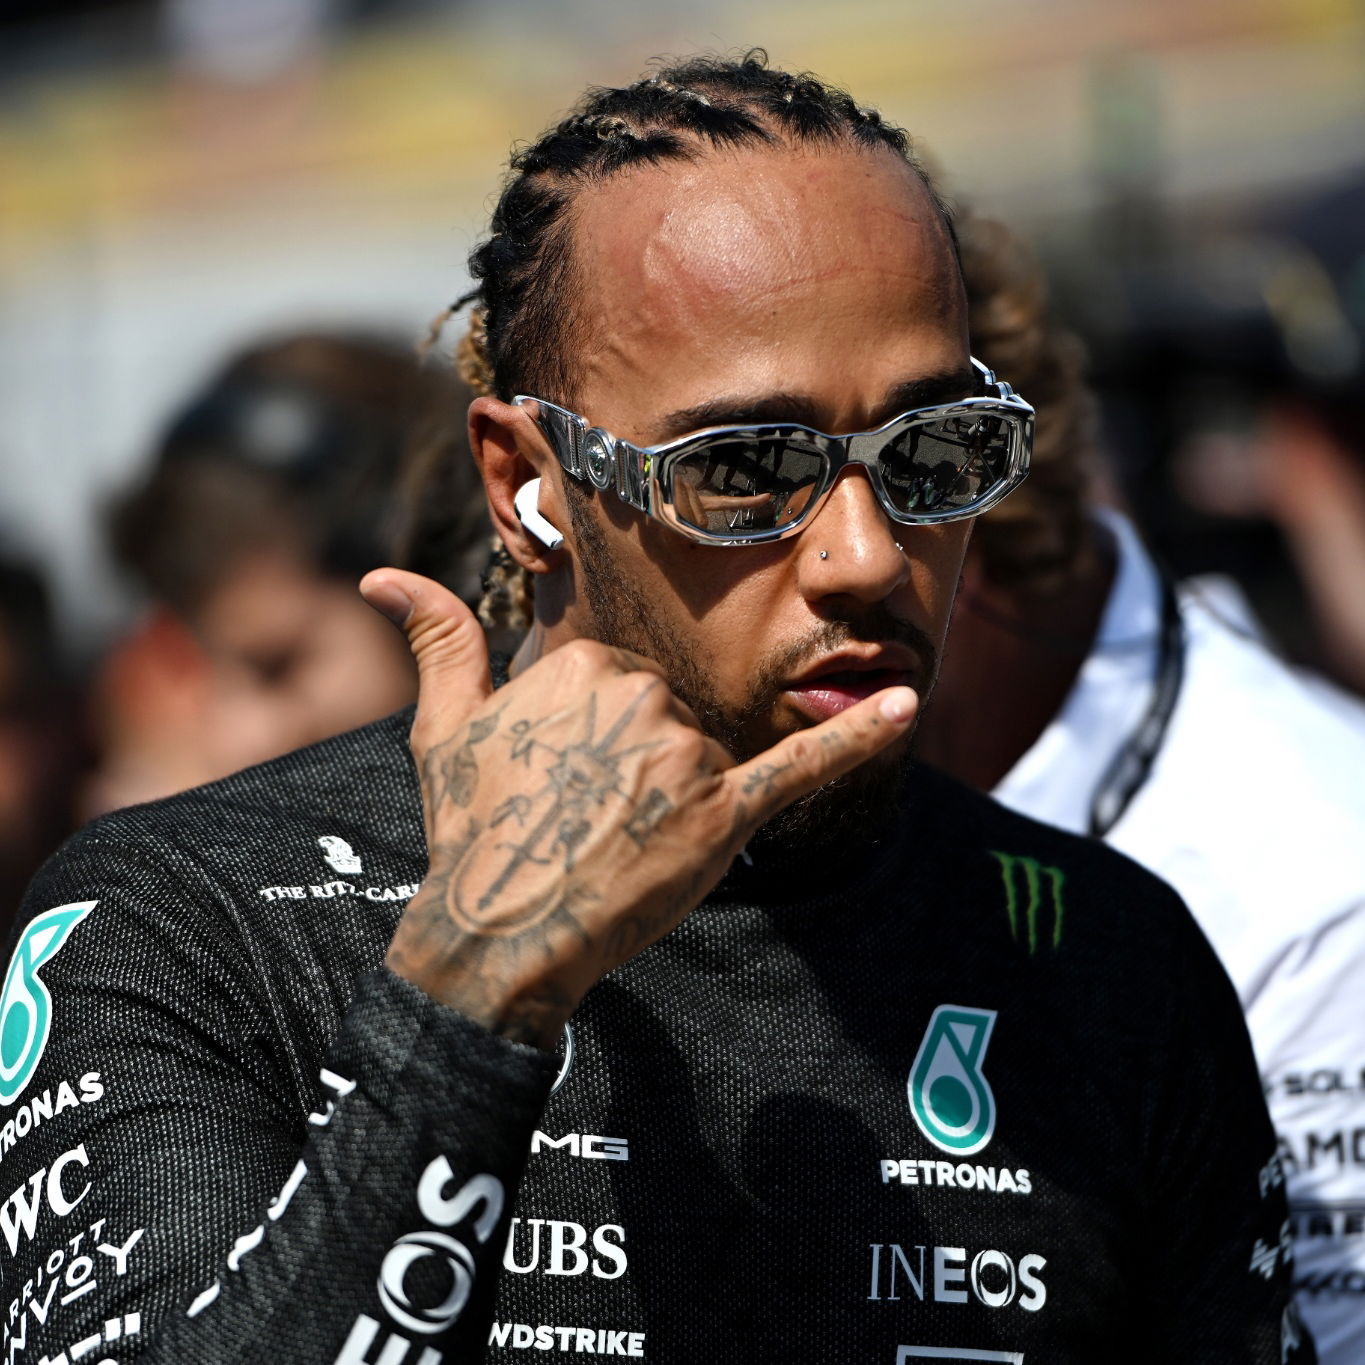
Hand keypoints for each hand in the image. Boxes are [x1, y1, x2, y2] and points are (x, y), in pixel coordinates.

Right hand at [360, 569, 916, 1048]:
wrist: (498, 936)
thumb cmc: (470, 831)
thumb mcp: (444, 730)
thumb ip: (437, 640)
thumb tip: (381, 577)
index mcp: (583, 665)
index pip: (626, 680)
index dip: (598, 738)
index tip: (567, 780)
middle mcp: (639, 697)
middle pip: (671, 713)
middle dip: (640, 765)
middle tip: (588, 817)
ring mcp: (684, 757)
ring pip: (707, 752)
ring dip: (676, 795)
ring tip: (620, 839)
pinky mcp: (724, 815)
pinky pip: (800, 766)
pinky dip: (856, 736)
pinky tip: (906, 705)